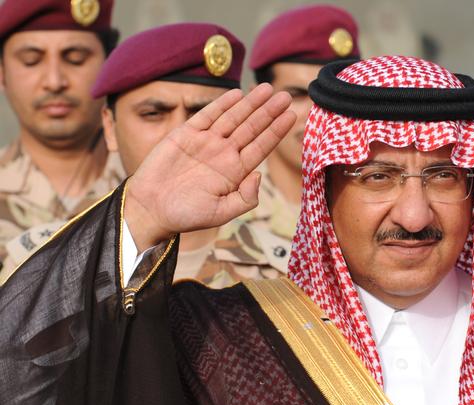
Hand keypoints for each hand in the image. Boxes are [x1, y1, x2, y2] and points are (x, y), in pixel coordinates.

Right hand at [124, 84, 295, 250]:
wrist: (151, 209)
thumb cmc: (186, 215)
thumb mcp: (221, 213)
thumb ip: (245, 198)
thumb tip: (259, 175)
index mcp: (235, 172)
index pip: (261, 147)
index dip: (276, 131)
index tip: (292, 116)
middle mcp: (223, 154)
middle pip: (252, 128)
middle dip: (269, 112)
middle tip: (286, 96)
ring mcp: (206, 143)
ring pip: (233, 118)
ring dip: (250, 103)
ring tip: (267, 89)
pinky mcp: (185, 135)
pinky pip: (208, 116)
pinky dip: (222, 104)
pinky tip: (237, 94)